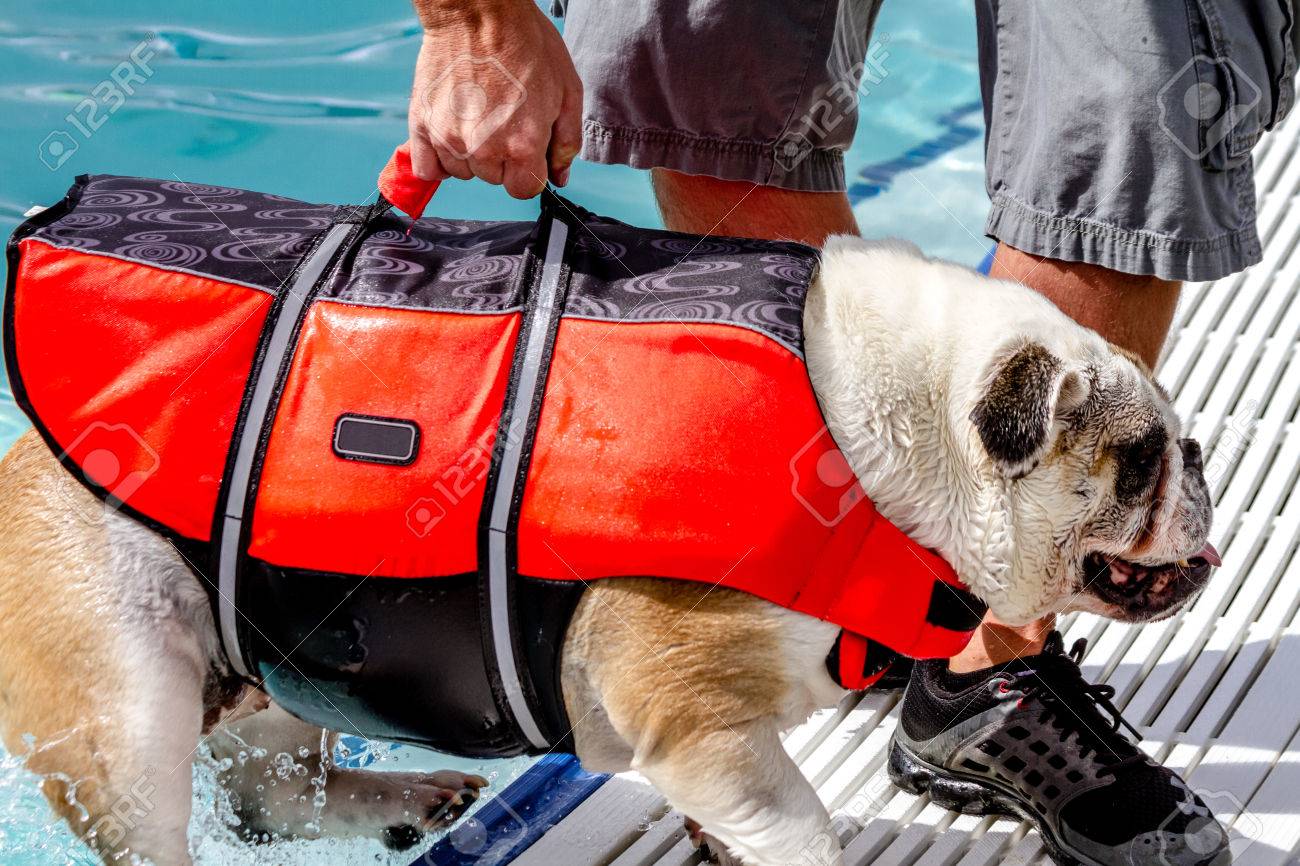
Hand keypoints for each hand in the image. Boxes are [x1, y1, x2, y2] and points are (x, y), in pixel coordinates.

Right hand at [408, 0, 583, 197]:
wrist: (479, 11)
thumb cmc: (526, 44)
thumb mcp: (567, 91)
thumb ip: (566, 142)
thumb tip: (558, 176)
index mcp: (523, 145)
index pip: (524, 189)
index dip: (529, 170)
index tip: (527, 149)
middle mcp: (484, 149)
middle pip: (494, 180)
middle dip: (503, 158)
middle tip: (503, 118)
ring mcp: (449, 138)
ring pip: (463, 172)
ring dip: (471, 154)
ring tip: (478, 115)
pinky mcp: (422, 124)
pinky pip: (428, 168)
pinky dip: (438, 158)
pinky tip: (452, 134)